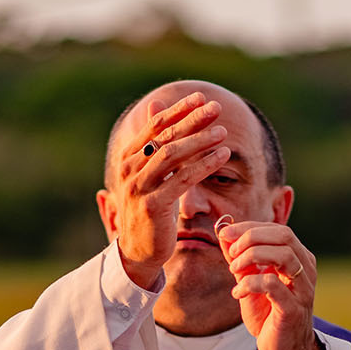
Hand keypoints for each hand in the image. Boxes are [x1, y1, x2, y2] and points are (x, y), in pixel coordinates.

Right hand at [113, 92, 230, 286]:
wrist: (138, 252)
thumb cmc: (148, 211)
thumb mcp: (148, 175)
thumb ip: (153, 144)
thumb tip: (156, 106)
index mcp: (128, 158)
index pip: (155, 126)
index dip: (178, 110)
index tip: (200, 97)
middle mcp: (130, 170)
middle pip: (165, 137)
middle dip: (192, 120)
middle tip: (216, 107)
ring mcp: (139, 188)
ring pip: (172, 155)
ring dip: (199, 140)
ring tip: (222, 132)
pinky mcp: (153, 206)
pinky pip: (182, 180)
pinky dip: (204, 166)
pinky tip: (221, 156)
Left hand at [217, 219, 320, 349]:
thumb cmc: (269, 317)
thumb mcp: (250, 282)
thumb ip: (240, 258)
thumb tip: (223, 232)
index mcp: (299, 260)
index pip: (278, 230)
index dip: (249, 227)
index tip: (226, 234)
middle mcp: (305, 271)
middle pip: (284, 235)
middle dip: (251, 238)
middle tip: (231, 254)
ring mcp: (302, 290)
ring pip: (283, 255)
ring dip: (251, 257)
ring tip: (234, 271)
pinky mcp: (292, 309)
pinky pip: (272, 284)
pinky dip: (250, 283)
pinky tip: (238, 293)